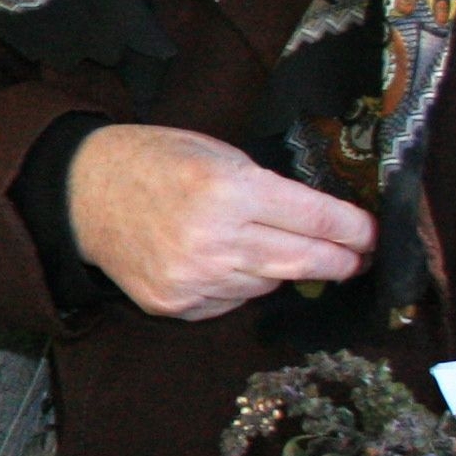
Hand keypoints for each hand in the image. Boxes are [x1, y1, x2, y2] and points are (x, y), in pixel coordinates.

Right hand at [64, 124, 371, 320]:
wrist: (80, 194)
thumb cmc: (152, 161)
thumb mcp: (217, 152)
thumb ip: (268, 188)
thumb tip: (323, 225)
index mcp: (228, 189)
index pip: (319, 220)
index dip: (357, 231)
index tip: (375, 236)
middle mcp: (215, 239)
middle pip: (305, 261)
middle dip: (340, 261)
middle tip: (356, 259)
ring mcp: (194, 278)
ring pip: (270, 284)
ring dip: (283, 270)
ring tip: (275, 251)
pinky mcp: (176, 303)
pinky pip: (232, 301)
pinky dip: (240, 285)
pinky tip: (223, 262)